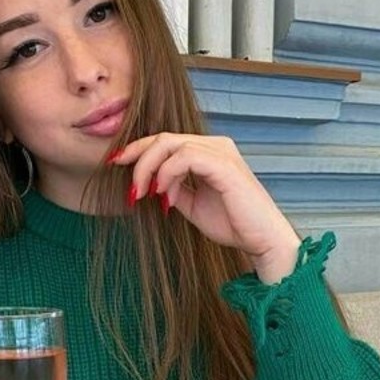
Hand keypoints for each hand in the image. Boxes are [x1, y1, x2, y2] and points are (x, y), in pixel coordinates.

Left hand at [112, 133, 300, 282]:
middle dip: (138, 158)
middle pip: (164, 138)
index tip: (118, 165)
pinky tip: (164, 195)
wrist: (262, 241)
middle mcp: (216, 146)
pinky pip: (185, 157)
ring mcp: (221, 152)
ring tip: (144, 194)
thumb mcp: (194, 206)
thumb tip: (152, 185)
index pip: (167, 141)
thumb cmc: (234, 225)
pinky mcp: (224, 164)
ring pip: (170, 144)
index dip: (139, 150)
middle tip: (129, 187)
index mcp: (209, 152)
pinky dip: (167, 174)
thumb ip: (175, 190)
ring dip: (149, 169)